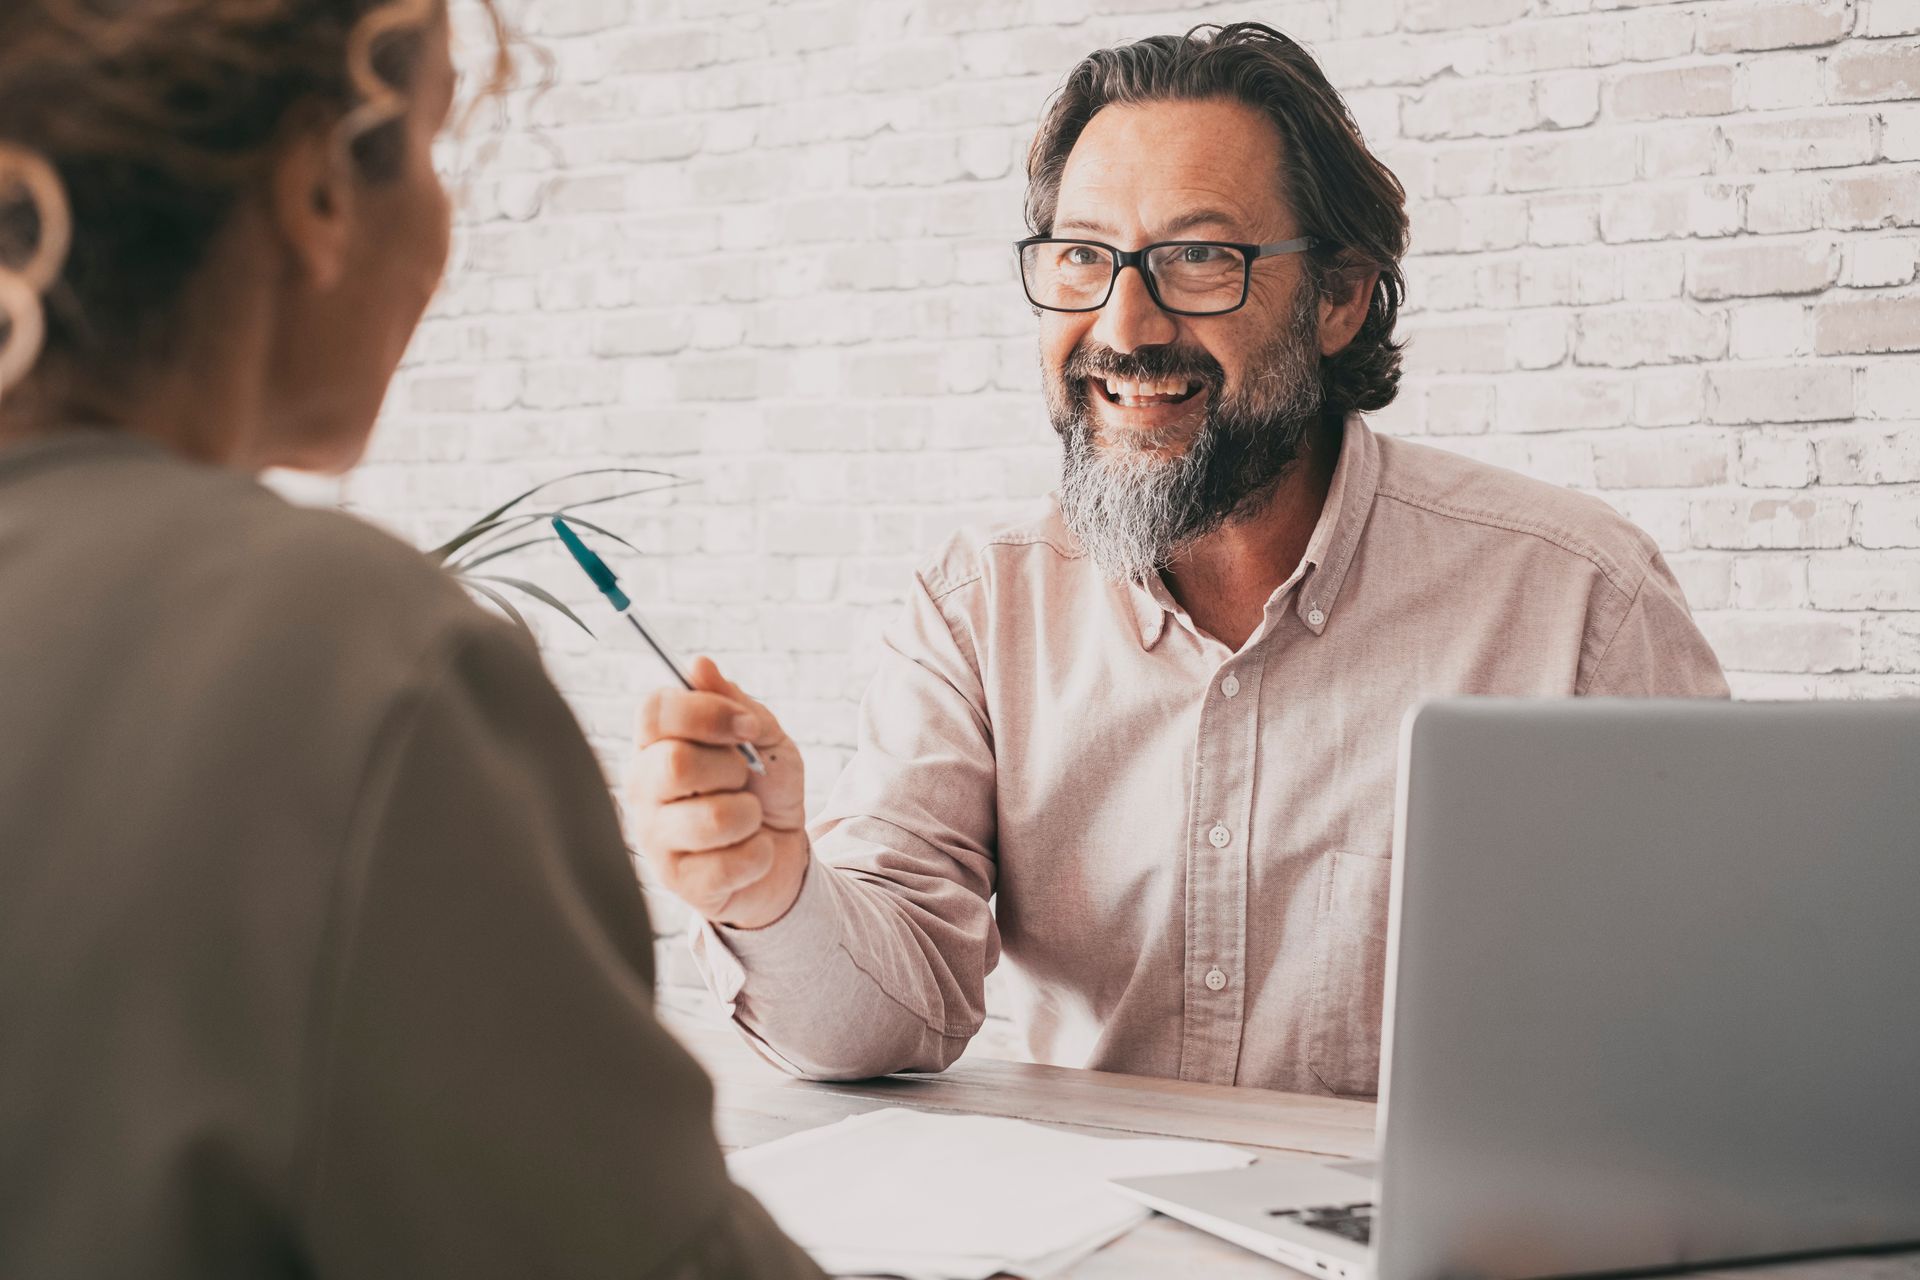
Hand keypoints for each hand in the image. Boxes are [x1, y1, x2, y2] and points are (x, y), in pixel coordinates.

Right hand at [628, 657, 809, 929]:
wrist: (784, 856)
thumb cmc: (765, 791)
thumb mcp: (766, 740)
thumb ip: (736, 704)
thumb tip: (699, 665)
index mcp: (656, 744)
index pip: (655, 711)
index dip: (707, 712)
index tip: (747, 726)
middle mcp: (642, 788)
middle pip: (675, 764)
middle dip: (732, 769)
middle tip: (743, 780)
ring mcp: (653, 838)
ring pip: (712, 817)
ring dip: (750, 814)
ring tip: (747, 819)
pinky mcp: (678, 883)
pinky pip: (730, 863)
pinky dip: (758, 854)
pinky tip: (749, 854)